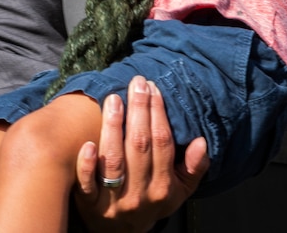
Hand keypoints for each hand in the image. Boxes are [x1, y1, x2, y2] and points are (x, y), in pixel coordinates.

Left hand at [73, 76, 208, 232]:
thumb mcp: (179, 190)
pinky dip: (87, 163)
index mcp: (163, 187)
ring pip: (114, 159)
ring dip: (113, 127)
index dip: (158, 114)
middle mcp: (140, 192)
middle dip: (138, 111)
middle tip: (136, 83)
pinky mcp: (90, 204)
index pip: (162, 143)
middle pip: (139, 145)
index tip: (153, 89)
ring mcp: (113, 199)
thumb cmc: (151, 201)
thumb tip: (200, 142)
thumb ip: (193, 168)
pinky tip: (86, 142)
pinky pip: (87, 183)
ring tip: (113, 99)